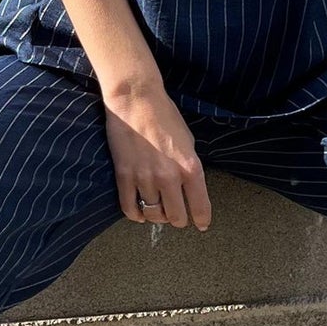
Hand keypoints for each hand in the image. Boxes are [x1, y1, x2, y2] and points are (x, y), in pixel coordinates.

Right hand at [103, 73, 211, 229]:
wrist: (135, 100)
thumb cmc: (164, 115)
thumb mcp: (188, 142)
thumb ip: (189, 167)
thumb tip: (189, 189)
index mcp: (190, 167)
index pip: (200, 207)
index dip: (202, 220)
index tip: (202, 225)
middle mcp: (169, 177)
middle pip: (176, 217)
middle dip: (178, 219)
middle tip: (176, 215)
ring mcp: (145, 178)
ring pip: (153, 215)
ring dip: (156, 215)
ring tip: (157, 210)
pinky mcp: (124, 176)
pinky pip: (130, 208)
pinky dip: (136, 214)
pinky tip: (140, 211)